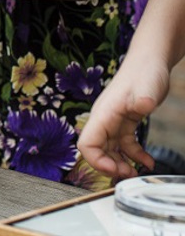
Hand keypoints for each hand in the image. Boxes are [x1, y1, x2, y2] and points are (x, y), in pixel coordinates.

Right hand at [77, 59, 168, 178]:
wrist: (148, 62)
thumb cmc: (144, 71)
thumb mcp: (147, 87)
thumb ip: (144, 97)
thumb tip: (145, 104)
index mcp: (104, 113)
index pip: (87, 143)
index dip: (97, 161)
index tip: (116, 169)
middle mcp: (104, 119)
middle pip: (96, 150)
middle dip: (110, 166)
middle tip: (130, 173)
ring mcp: (113, 121)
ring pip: (108, 149)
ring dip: (120, 163)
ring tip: (137, 171)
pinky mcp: (124, 122)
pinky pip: (123, 144)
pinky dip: (134, 156)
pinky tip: (148, 160)